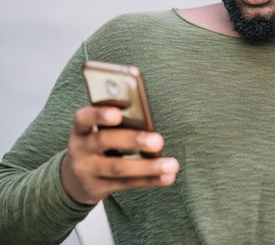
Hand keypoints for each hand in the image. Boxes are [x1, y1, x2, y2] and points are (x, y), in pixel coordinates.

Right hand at [61, 106, 179, 204]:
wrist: (74, 179)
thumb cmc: (97, 144)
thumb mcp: (98, 131)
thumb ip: (117, 125)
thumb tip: (148, 121)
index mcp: (81, 128)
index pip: (84, 118)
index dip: (99, 115)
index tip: (117, 114)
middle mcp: (80, 149)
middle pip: (104, 141)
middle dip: (133, 140)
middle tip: (159, 141)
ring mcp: (87, 171)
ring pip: (118, 167)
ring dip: (148, 166)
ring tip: (172, 164)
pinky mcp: (97, 188)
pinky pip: (126, 183)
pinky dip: (150, 179)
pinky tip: (167, 177)